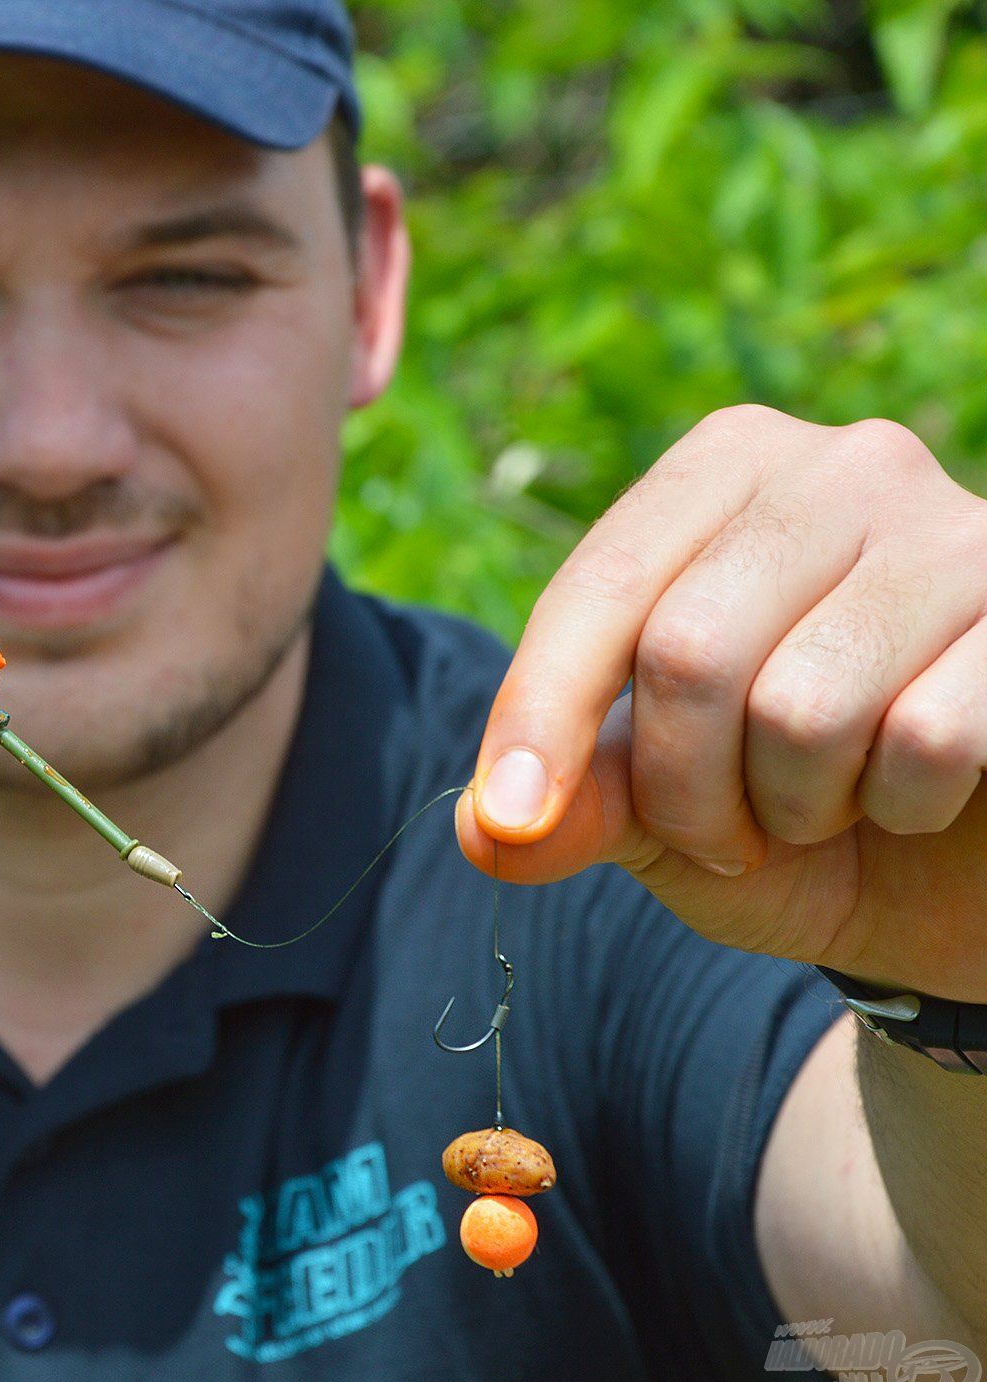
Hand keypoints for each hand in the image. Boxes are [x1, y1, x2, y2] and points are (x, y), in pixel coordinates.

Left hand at [458, 406, 986, 1000]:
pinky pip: (929, 738)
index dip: (540, 715)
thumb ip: (573, 807)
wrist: (961, 872)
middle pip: (687, 649)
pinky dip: (904, 807)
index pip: (600, 588)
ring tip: (829, 804)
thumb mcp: (659, 814)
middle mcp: (846, 466)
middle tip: (726, 834)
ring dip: (795, 808)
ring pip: (802, 705)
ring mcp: (963, 529)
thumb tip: (485, 832)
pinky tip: (925, 794)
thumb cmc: (800, 812)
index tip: (510, 819)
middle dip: (683, 790)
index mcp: (727, 471)